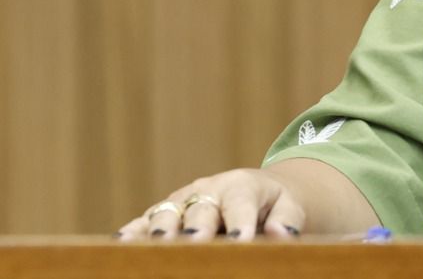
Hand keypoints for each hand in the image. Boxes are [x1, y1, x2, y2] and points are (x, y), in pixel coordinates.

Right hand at [118, 168, 303, 241]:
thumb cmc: (276, 202)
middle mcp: (208, 190)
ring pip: (167, 214)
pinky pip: (145, 221)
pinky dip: (132, 231)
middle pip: (200, 209)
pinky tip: (120, 244)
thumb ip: (287, 219)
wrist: (258, 190)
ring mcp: (182, 201)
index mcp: (242, 186)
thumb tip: (281, 234)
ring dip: (160, 231)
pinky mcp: (164, 213)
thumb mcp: (290, 206)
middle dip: (196, 228)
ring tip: (155, 247)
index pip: (241, 203)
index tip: (240, 241)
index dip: (239, 222)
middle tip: (195, 243)